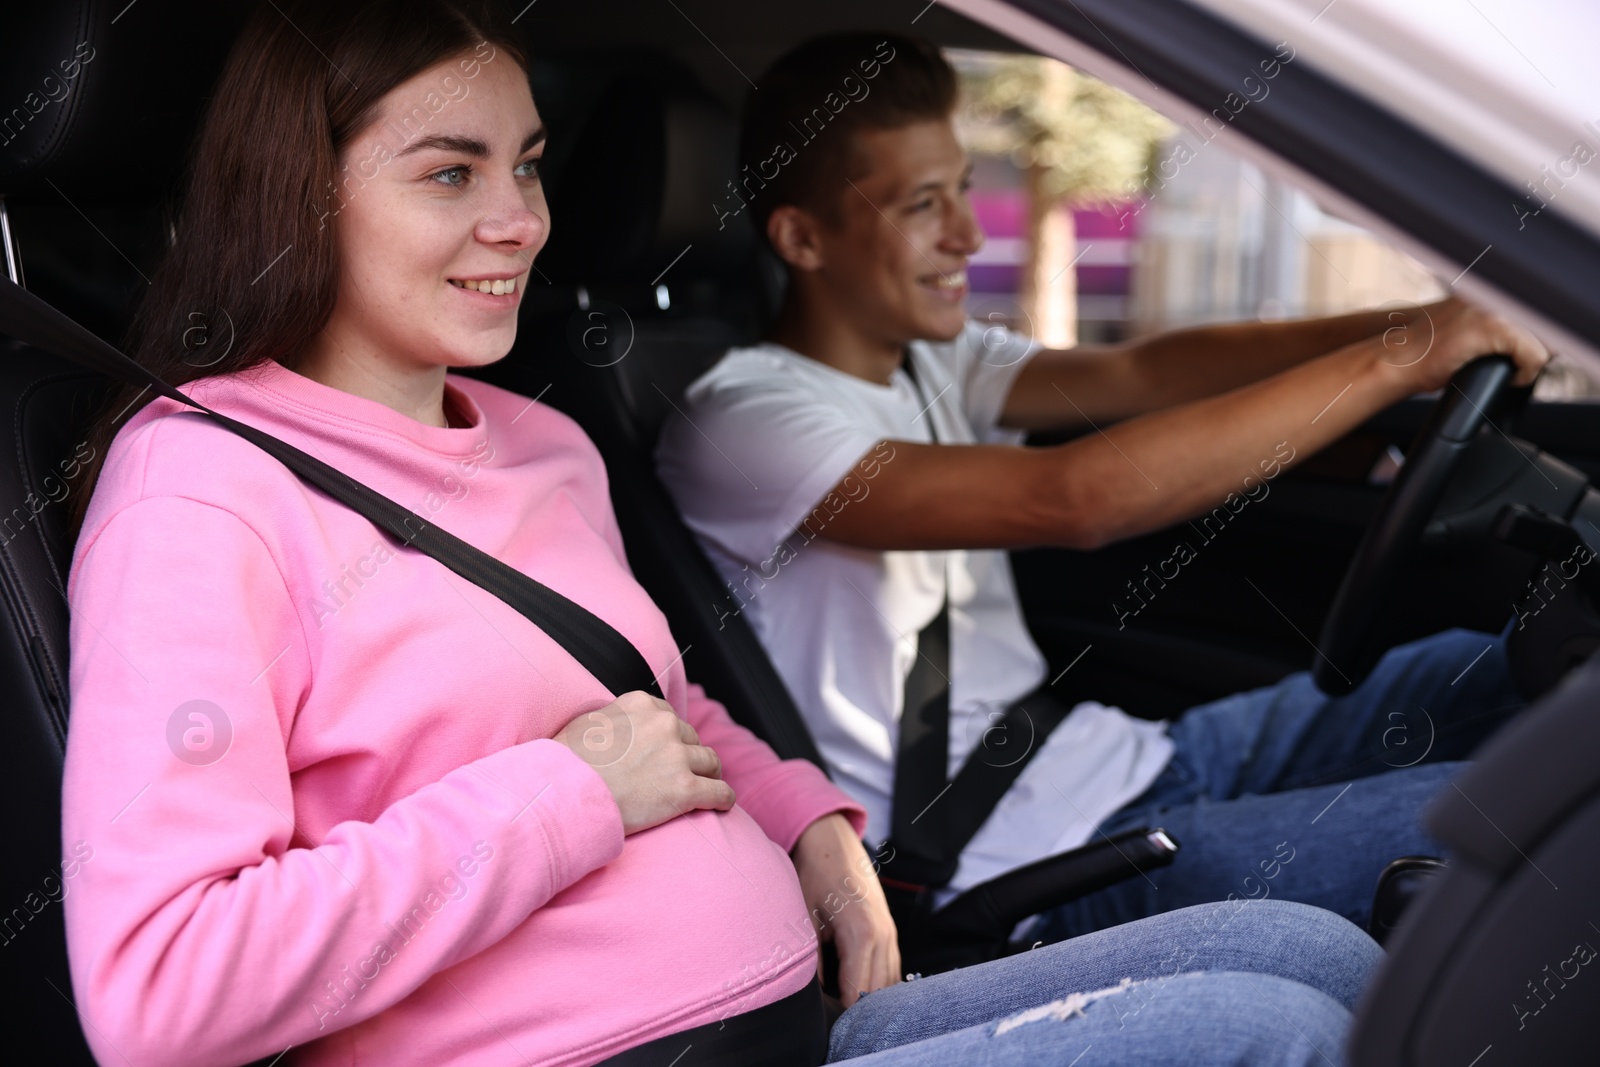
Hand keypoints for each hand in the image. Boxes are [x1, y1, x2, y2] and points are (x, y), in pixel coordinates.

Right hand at [554, 691, 734, 834]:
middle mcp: (664, 724)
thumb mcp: (586, 723)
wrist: (565, 795)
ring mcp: (676, 756)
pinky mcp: (685, 789)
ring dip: (708, 774)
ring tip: (706, 787)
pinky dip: (724, 798)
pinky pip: (719, 792)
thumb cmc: (566, 764)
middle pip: (691, 739)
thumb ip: (613, 718)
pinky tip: (723, 805)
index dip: (670, 738)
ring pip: (710, 762)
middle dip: (687, 755)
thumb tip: (616, 724)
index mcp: (642, 704)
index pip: (670, 717)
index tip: (667, 752)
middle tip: (679, 774)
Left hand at [791, 813, 899, 1007]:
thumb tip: (816, 998)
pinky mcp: (891, 930)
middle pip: (878, 993)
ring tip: (848, 1012)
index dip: (843, 1014)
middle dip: (858, 1012)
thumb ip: (814, 962)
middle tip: (836, 1024)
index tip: (828, 1025)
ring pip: (890, 983)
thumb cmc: (814, 875)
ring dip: (871, 1000)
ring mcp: (891, 932)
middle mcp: (884, 936)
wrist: (831, 841)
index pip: (858, 992)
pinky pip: (892, 968)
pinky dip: (879, 984)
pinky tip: (861, 992)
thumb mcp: (805, 918)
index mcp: (861, 934)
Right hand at [1381, 296, 1548, 390]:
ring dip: (1532, 359)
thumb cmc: (1426, 352)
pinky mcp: (1493, 327)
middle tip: (1520, 364)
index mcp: (1488, 286)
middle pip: (1546, 322)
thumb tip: (1537, 337)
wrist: (1397, 361)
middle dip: (1540, 346)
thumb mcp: (1466, 328)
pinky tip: (1509, 377)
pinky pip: (1533, 355)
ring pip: (1545, 339)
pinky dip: (1525, 373)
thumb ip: (1496, 323)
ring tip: (1513, 370)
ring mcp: (1493, 306)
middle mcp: (1492, 291)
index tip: (1528, 353)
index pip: (1536, 309)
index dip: (1539, 335)